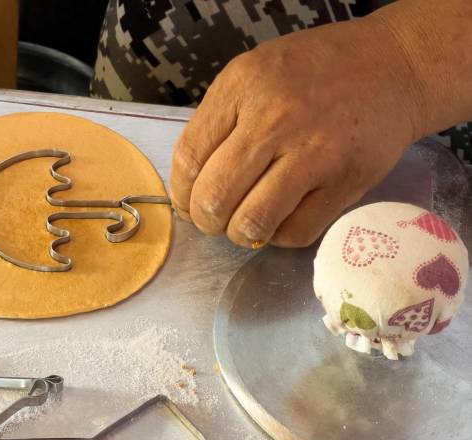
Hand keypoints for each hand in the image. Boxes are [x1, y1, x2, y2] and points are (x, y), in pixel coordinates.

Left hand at [169, 14, 427, 248]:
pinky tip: (281, 217)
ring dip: (239, 234)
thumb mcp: (252, 77)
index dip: (182, 193)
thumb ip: (217, 123)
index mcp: (242, 87)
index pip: (189, 159)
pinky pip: (294, 232)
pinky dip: (279, 235)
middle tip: (215, 219)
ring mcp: (313, 153)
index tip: (189, 203)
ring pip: (251, 222)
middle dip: (206, 220)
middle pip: (214, 198)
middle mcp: (275, 119)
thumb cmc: (312, 74)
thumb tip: (189, 189)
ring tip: (246, 222)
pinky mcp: (345, 182)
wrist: (391, 69)